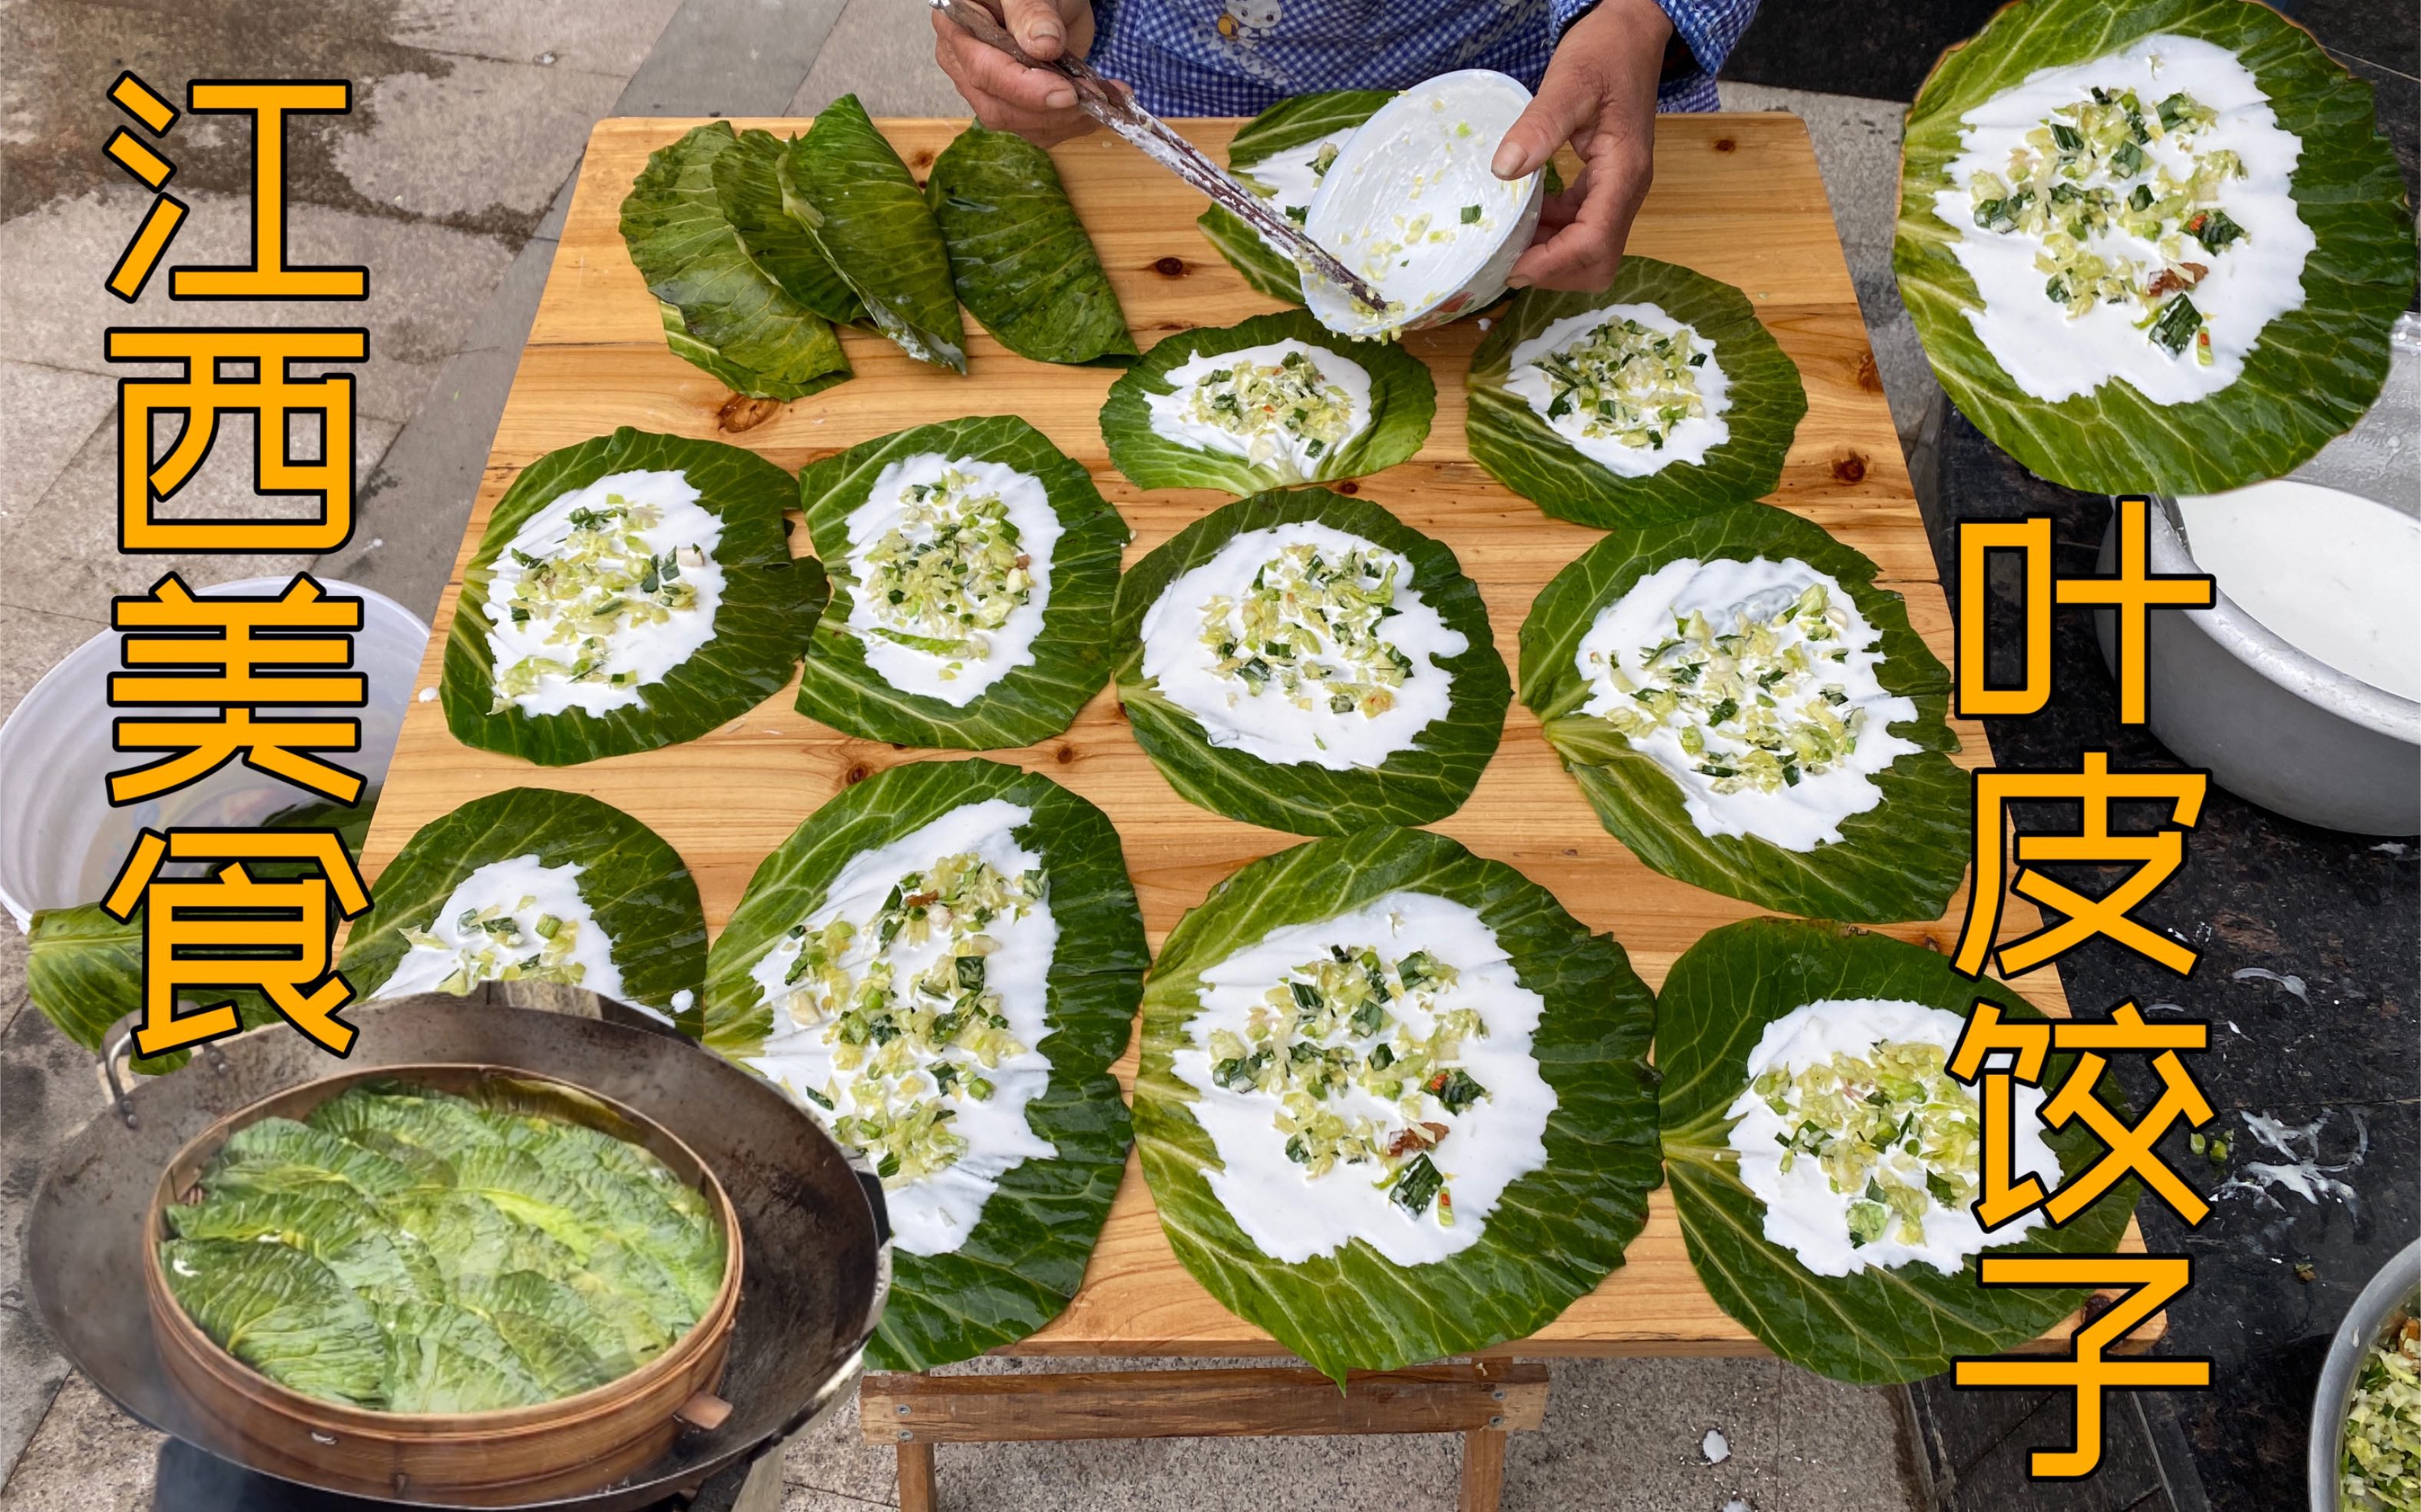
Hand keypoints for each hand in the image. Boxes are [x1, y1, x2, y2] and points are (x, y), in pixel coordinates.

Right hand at [932, 0, 1099, 144]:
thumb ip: (1033, 12)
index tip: (1067, 93)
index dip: (1024, 87)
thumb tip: (1044, 45)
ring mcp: (984, 88)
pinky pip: (1036, 128)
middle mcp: (963, 63)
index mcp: (957, 26)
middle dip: (1050, 110)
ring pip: (1019, 124)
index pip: (983, 70)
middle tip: (1094, 96)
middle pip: (998, 107)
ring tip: (1103, 99)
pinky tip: (1095, 109)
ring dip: (1065, 120)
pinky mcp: (1009, 104)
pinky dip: (1070, 123)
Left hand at [1492, 0, 1673, 289]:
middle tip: (1507, 261)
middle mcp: (1627, 190)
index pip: (1595, 243)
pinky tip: (1523, 217)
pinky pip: (1581, 225)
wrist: (1632, 32)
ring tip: (1508, 244)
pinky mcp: (1606, 184)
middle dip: (1553, 270)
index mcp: (1624, 173)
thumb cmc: (1606, 51)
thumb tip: (1505, 168)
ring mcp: (1618, 189)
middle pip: (1597, 260)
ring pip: (1590, 249)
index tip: (1512, 267)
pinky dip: (1552, 232)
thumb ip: (1540, 125)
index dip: (1553, 264)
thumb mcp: (1569, 82)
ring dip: (1550, 255)